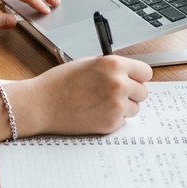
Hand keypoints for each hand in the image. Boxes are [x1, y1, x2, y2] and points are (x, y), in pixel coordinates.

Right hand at [5, 56, 152, 136]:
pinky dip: (112, 118)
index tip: (132, 80)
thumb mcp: (87, 64)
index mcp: (113, 65)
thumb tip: (127, 73)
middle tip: (112, 93)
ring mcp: (116, 105)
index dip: (137, 76)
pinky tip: (95, 112)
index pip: (145, 72)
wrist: (41, 104)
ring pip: (135, 108)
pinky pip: (122, 120)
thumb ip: (110, 67)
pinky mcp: (111, 123)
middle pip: (143, 92)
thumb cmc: (59, 83)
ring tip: (101, 103)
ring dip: (123, 107)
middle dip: (131, 93)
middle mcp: (118, 84)